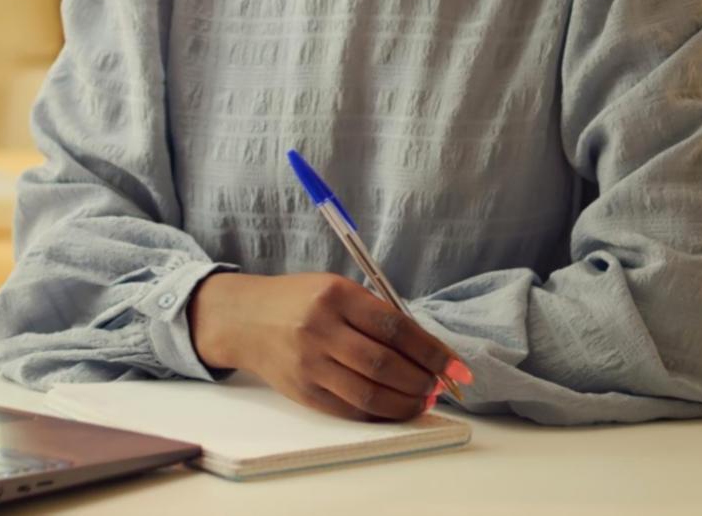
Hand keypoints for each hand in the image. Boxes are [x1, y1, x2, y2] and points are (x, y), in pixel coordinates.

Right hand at [188, 272, 471, 420]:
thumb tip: (428, 349)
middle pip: (385, 364)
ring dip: (405, 402)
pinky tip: (396, 407)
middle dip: (423, 380)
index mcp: (336, 295)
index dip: (433, 351)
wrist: (244, 319)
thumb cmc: (300, 300)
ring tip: (424, 399)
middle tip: (441, 386)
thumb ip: (378, 313)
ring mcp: (309, 363)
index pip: (396, 328)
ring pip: (369, 393)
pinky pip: (349, 409)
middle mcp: (321, 329)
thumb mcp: (337, 289)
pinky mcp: (302, 391)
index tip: (457, 367)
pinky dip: (380, 413)